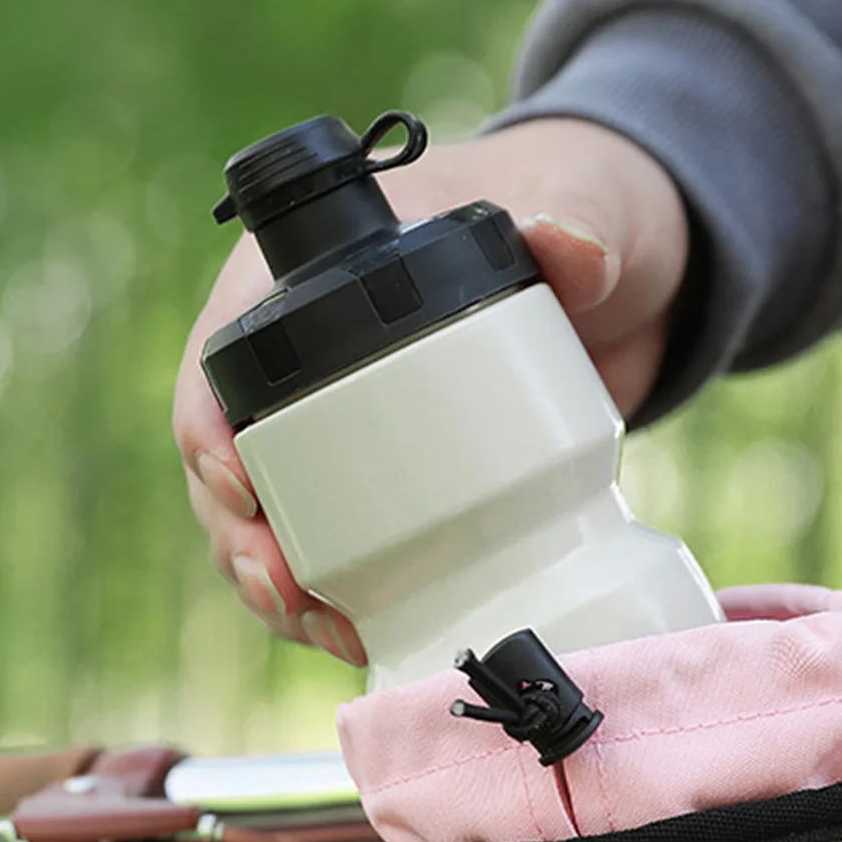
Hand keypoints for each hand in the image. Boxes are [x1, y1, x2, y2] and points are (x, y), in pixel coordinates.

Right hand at [172, 118, 689, 663]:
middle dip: (242, 537)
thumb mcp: (585, 202)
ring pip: (278, 521)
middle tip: (289, 591)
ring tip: (327, 631)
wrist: (634, 277)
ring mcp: (355, 430)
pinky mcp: (408, 485)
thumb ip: (579, 220)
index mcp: (315, 273)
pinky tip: (365, 639)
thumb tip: (570, 246)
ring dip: (282, 589)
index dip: (208, 425)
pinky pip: (345, 551)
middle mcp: (314, 358)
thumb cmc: (583, 208)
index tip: (239, 486)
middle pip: (234, 459)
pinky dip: (342, 602)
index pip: (224, 354)